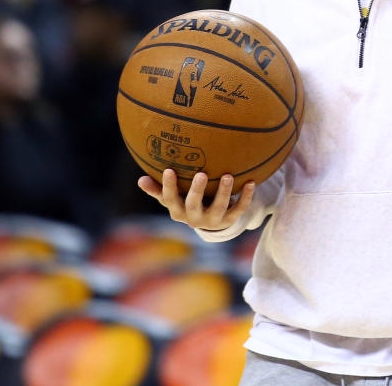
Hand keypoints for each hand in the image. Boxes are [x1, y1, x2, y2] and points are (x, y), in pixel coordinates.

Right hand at [137, 169, 254, 230]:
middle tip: (201, 174)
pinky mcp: (229, 220)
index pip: (170, 200)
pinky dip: (245, 197)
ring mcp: (213, 221)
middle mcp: (194, 218)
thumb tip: (140, 179)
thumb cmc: (187, 202)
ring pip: (219, 208)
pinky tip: (251, 182)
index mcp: (178, 211)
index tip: (168, 169)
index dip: (168, 187)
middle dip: (197, 191)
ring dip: (224, 192)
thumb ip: (158, 190)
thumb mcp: (173, 198)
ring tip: (227, 175)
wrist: (210, 221)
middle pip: (194, 205)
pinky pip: (239, 209)